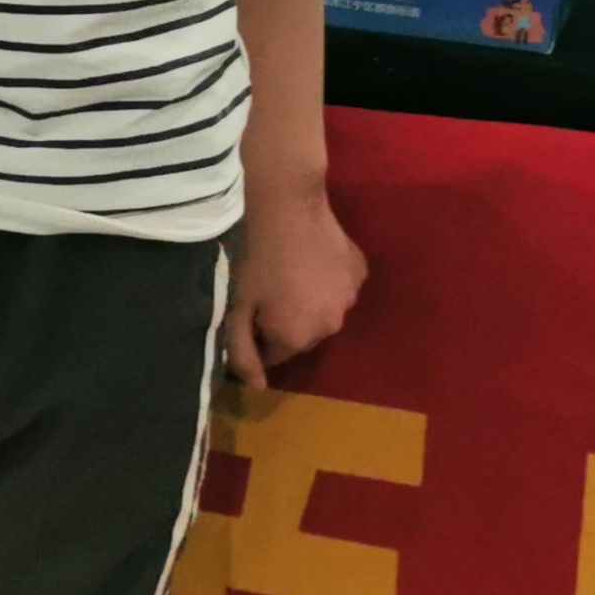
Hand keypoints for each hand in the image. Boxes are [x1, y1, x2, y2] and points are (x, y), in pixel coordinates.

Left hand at [225, 179, 367, 389]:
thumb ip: (243, 352)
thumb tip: (258, 388)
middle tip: (263, 290)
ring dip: (307, 301)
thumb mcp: (235, 307)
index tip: (245, 312)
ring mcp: (350, 298)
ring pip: (323, 311)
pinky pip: (339, 286)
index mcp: (297, 339)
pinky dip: (326, 280)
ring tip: (286, 272)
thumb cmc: (251, 258)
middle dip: (283, 321)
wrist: (285, 206)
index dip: (256, 336)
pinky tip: (309, 258)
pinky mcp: (360, 272)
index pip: (274, 355)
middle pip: (301, 335)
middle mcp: (331, 327)